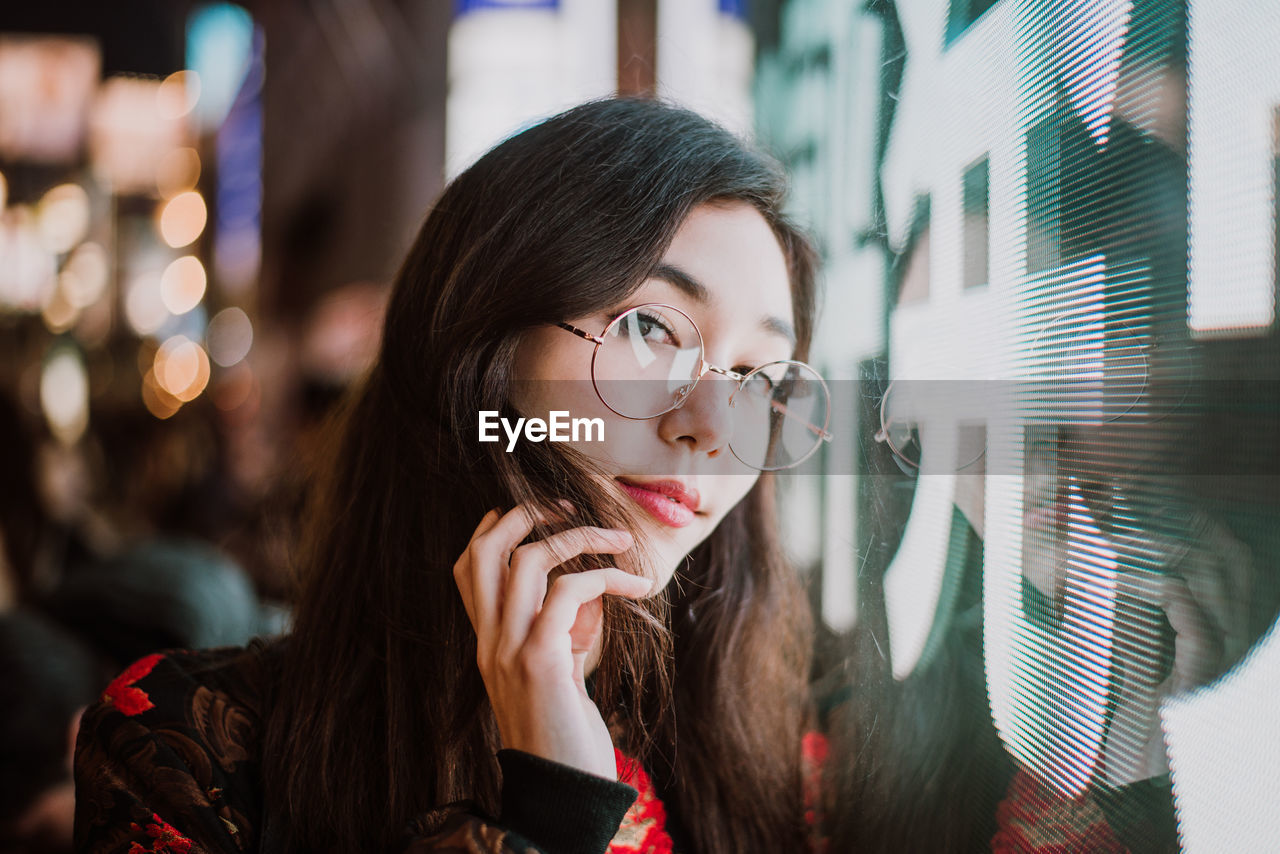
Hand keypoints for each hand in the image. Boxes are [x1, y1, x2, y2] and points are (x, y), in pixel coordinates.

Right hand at [453, 504, 650, 779]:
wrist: (560, 796)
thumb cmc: (566, 738)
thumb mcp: (560, 675)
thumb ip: (563, 634)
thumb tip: (591, 592)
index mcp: (488, 643)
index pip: (470, 565)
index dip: (498, 526)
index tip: (544, 513)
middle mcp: (489, 641)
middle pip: (485, 548)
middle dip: (528, 513)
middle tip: (571, 505)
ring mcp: (509, 649)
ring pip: (530, 559)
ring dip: (581, 535)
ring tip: (622, 538)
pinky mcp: (541, 661)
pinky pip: (571, 591)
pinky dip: (607, 576)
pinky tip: (638, 587)